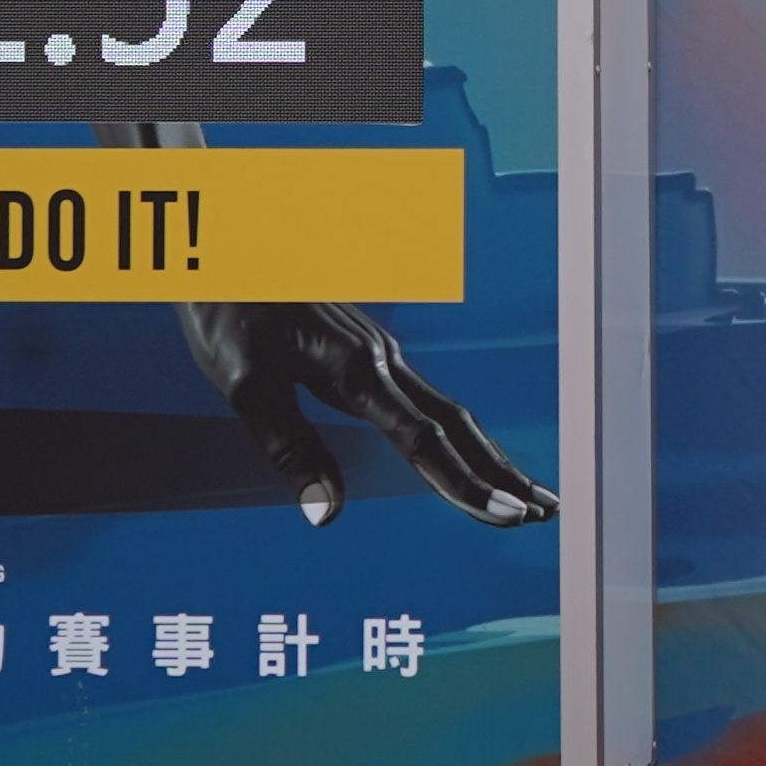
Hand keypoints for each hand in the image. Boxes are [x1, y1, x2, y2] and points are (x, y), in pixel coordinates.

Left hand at [178, 304, 555, 527]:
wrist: (221, 249)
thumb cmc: (227, 315)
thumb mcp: (245, 389)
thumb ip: (291, 450)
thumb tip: (325, 513)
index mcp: (356, 369)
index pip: (423, 439)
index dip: (464, 482)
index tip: (503, 515)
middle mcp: (382, 360)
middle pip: (457, 424)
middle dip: (501, 473)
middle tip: (544, 514)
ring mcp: (381, 354)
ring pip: (451, 411)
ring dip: (491, 456)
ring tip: (530, 495)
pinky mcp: (371, 353)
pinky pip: (431, 400)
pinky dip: (461, 436)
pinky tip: (473, 454)